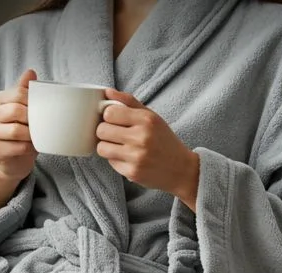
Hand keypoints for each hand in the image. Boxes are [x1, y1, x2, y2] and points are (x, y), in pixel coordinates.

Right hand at [0, 69, 39, 186]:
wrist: (13, 159)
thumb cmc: (22, 131)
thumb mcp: (24, 109)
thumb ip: (26, 90)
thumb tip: (30, 72)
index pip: (18, 94)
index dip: (34, 101)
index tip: (43, 109)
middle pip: (15, 111)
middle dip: (33, 119)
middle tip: (42, 124)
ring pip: (16, 131)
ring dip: (32, 135)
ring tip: (37, 136)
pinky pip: (18, 147)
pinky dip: (29, 148)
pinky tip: (32, 147)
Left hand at [96, 89, 200, 209]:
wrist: (181, 168)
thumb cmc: (163, 139)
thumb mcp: (151, 116)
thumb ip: (128, 102)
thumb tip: (107, 91)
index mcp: (147, 119)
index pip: (109, 113)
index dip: (108, 116)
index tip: (114, 120)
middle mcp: (142, 137)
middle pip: (101, 130)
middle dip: (105, 131)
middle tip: (115, 134)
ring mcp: (136, 156)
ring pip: (101, 148)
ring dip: (106, 146)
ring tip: (119, 146)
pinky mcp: (132, 172)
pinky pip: (109, 162)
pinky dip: (115, 159)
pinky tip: (127, 157)